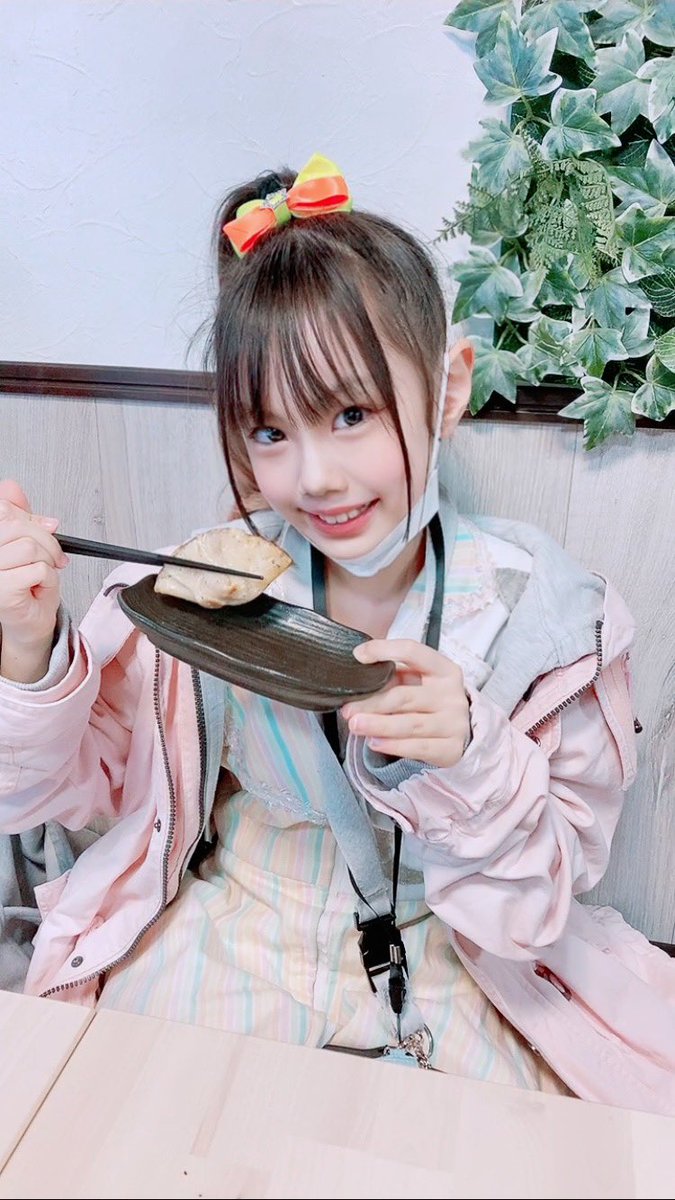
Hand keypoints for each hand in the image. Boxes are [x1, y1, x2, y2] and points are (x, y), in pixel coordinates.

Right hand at [0, 479, 68, 647]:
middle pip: (18, 526)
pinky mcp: (1, 589)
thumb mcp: (28, 543)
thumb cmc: (28, 587)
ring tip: (43, 574)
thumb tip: (12, 488)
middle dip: (46, 541)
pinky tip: (40, 587)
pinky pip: (37, 569)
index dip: (30, 517)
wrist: (30, 622)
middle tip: (53, 557)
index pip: (3, 510)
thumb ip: (21, 517)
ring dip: (48, 562)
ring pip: (29, 547)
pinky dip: (48, 578)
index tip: (48, 527)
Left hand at [341, 639, 470, 767]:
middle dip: (372, 703)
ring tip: (356, 726)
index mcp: (443, 669)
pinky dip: (394, 745)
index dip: (384, 650)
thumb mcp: (415, 681)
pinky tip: (375, 742)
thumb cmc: (427, 700)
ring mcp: (454, 723)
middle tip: (348, 710)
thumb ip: (392, 676)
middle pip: (405, 696)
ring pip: (410, 724)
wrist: (455, 732)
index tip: (358, 655)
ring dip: (379, 725)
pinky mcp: (451, 748)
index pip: (412, 651)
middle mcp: (452, 695)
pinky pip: (419, 748)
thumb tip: (358, 673)